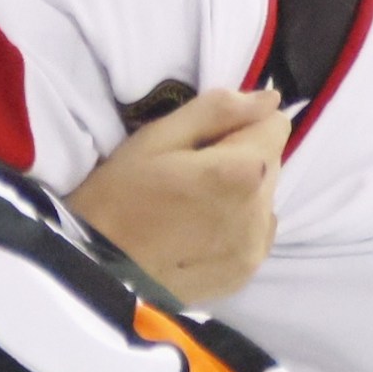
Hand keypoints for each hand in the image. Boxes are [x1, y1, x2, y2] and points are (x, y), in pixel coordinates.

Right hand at [64, 88, 289, 304]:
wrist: (97, 271)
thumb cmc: (118, 196)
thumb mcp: (157, 138)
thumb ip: (218, 110)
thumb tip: (270, 98)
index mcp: (245, 170)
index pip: (275, 124)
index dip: (235, 126)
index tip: (199, 144)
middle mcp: (262, 210)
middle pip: (270, 163)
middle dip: (237, 160)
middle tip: (186, 176)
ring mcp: (255, 247)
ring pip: (262, 200)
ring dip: (237, 196)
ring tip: (188, 209)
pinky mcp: (244, 273)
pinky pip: (254, 234)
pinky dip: (233, 228)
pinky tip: (195, 235)